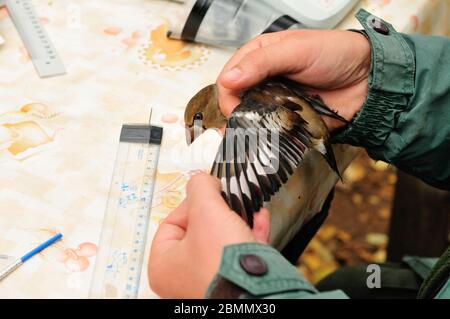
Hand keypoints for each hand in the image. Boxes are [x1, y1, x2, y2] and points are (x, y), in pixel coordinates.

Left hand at [148, 173, 270, 297]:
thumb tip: (202, 180)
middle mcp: (183, 276)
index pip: (172, 222)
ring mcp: (209, 279)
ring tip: (246, 206)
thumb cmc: (222, 262)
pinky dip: (249, 233)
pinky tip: (259, 219)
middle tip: (227, 200)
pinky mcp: (234, 280)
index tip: (208, 193)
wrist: (255, 289)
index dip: (192, 203)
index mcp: (163, 265)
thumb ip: (200, 187)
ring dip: (237, 219)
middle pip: (199, 230)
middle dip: (219, 211)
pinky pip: (239, 252)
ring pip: (222, 240)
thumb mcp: (206, 210)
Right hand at [217, 30, 370, 130]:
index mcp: (261, 56)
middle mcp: (264, 79)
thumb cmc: (336, 54)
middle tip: (243, 122)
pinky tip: (265, 140)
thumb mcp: (296, 50)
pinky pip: (270, 131)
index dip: (228, 92)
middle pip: (237, 99)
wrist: (368, 81)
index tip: (234, 106)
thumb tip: (229, 79)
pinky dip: (266, 136)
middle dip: (236, 112)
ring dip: (249, 127)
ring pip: (250, 117)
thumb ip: (261, 63)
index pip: (230, 75)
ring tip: (251, 134)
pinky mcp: (287, 120)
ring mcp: (275, 101)